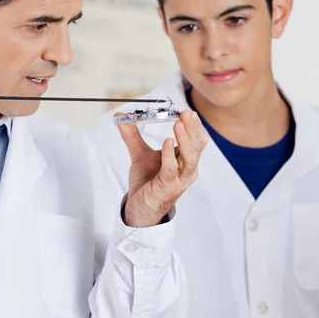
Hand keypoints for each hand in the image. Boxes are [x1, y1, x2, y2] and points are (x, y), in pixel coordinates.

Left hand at [116, 110, 208, 226]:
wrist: (139, 206)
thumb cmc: (146, 181)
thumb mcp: (139, 154)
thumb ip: (132, 136)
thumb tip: (121, 117)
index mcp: (185, 159)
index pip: (196, 139)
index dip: (194, 125)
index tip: (186, 111)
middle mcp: (187, 168)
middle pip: (197, 145)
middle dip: (192, 128)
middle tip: (185, 113)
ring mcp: (180, 178)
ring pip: (190, 157)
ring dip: (185, 139)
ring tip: (179, 124)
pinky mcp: (169, 186)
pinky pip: (171, 169)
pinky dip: (169, 155)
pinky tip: (166, 142)